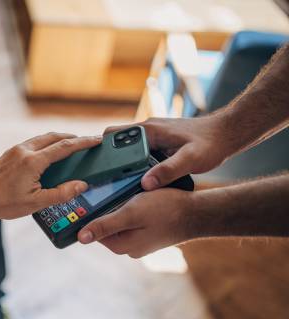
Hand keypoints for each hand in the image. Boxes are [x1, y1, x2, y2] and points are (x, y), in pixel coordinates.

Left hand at [0, 133, 101, 240]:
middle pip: (54, 136)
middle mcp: (24, 150)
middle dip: (72, 137)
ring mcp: (15, 150)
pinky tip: (49, 153)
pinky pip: (32, 142)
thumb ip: (62, 194)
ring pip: (42, 138)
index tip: (97, 139)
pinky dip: (45, 143)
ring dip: (58, 139)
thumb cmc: (4, 204)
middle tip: (87, 142)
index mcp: (32, 161)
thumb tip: (81, 185)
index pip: (64, 146)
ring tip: (71, 146)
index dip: (83, 142)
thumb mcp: (36, 203)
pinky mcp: (9, 153)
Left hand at [77, 188, 194, 257]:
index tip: (87, 197)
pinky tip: (136, 197)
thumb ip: (106, 225)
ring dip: (118, 207)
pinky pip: (132, 220)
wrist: (199, 212)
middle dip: (105, 209)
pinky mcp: (149, 233)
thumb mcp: (131, 214)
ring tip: (125, 192)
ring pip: (119, 221)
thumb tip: (81, 238)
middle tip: (107, 190)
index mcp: (121, 246)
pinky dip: (130, 208)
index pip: (93, 230)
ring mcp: (140, 241)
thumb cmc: (167, 210)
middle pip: (106, 226)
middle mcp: (129, 247)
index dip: (89, 214)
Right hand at [105, 116, 240, 190]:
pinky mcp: (157, 144)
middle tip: (101, 180)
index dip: (100, 152)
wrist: (228, 133)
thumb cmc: (211, 143)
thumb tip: (146, 184)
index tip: (95, 170)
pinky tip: (132, 182)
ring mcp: (151, 137)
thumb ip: (169, 171)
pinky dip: (130, 166)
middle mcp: (146, 131)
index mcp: (148, 130)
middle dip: (105, 160)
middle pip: (114, 144)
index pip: (112, 136)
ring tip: (112, 185)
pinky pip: (136, 154)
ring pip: (124, 150)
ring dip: (118, 165)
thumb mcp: (191, 159)